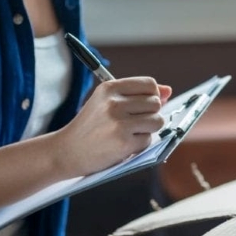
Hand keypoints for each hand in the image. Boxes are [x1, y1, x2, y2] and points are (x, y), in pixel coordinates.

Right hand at [54, 77, 171, 175]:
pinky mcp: (124, 142)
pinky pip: (149, 140)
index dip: (151, 96)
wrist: (67, 151)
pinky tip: (123, 145)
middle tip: (132, 123)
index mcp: (109, 88)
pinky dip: (140, 145)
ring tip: (128, 133)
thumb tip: (168, 90)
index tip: (141, 105)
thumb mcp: (107, 102)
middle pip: (156, 103)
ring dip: (147, 130)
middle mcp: (114, 103)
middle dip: (150, 114)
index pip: (149, 84)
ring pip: (157, 121)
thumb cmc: (91, 126)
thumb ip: (138, 94)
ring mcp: (119, 123)